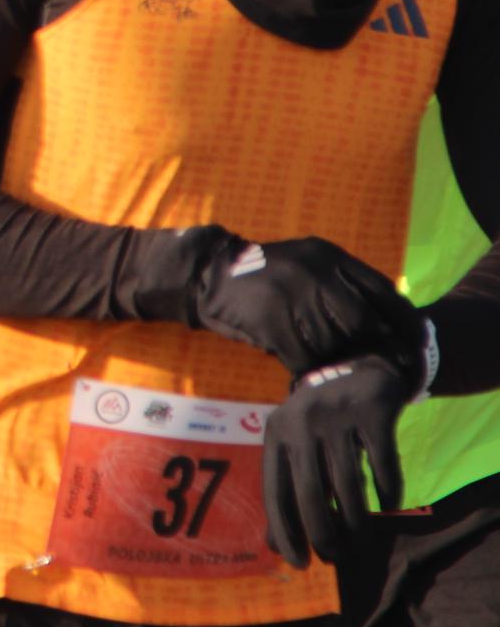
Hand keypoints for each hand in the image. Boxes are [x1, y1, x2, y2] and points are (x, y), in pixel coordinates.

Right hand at [191, 235, 422, 375]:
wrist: (205, 274)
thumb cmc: (260, 276)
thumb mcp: (305, 263)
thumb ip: (340, 283)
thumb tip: (384, 320)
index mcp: (327, 255)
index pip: (382, 289)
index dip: (404, 319)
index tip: (419, 342)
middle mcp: (315, 271)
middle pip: (363, 319)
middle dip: (375, 345)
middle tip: (386, 366)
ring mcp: (293, 295)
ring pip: (334, 342)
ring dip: (337, 360)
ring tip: (340, 371)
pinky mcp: (272, 321)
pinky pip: (304, 357)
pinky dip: (308, 369)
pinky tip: (306, 371)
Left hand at [262, 353, 414, 568]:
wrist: (360, 373)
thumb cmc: (320, 424)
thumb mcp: (294, 448)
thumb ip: (285, 491)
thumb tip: (275, 546)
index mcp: (275, 433)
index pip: (274, 490)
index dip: (284, 530)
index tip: (299, 564)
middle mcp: (301, 422)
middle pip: (309, 491)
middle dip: (322, 532)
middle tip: (335, 558)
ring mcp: (336, 415)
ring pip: (349, 483)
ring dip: (357, 521)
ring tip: (361, 541)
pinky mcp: (373, 413)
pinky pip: (383, 465)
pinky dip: (388, 492)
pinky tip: (389, 508)